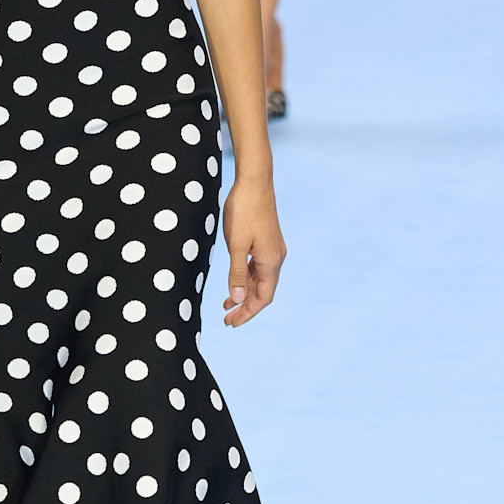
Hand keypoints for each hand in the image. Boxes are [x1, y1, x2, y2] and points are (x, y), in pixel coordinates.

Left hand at [221, 178, 285, 327]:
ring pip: (260, 279)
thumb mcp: (236, 244)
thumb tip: (238, 299)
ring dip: (245, 293)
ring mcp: (273, 249)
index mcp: (271, 261)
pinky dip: (247, 278)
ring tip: (227, 305)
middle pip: (263, 291)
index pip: (263, 297)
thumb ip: (237, 273)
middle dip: (246, 307)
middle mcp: (276, 257)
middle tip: (227, 320)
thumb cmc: (244, 210)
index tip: (232, 323)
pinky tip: (236, 282)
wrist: (254, 180)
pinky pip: (258, 267)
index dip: (248, 313)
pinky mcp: (267, 241)